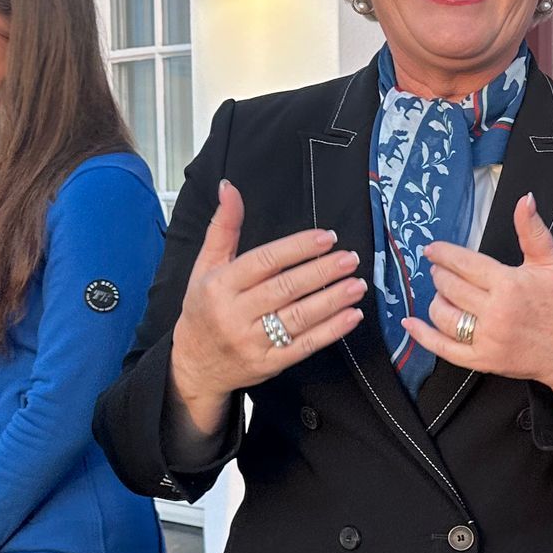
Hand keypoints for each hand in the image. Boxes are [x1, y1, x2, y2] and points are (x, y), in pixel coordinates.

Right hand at [169, 182, 366, 440]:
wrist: (194, 364)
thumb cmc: (202, 309)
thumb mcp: (205, 267)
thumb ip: (223, 228)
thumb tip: (230, 188)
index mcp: (219, 285)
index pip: (264, 261)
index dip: (298, 247)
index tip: (327, 237)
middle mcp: (234, 313)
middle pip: (285, 289)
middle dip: (322, 272)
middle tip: (350, 258)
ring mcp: (252, 342)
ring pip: (298, 318)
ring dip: (333, 300)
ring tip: (357, 284)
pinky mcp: (269, 364)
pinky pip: (304, 346)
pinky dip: (331, 331)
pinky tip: (352, 316)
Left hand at [406, 194, 552, 431]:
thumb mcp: (552, 263)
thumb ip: (533, 230)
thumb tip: (524, 200)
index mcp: (508, 284)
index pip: (463, 263)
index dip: (444, 254)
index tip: (433, 250)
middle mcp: (495, 311)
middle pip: (450, 287)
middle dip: (439, 275)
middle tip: (439, 270)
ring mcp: (487, 338)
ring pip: (444, 315)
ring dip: (435, 300)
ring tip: (441, 292)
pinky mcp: (483, 359)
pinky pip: (444, 348)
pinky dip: (423, 336)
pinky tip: (411, 323)